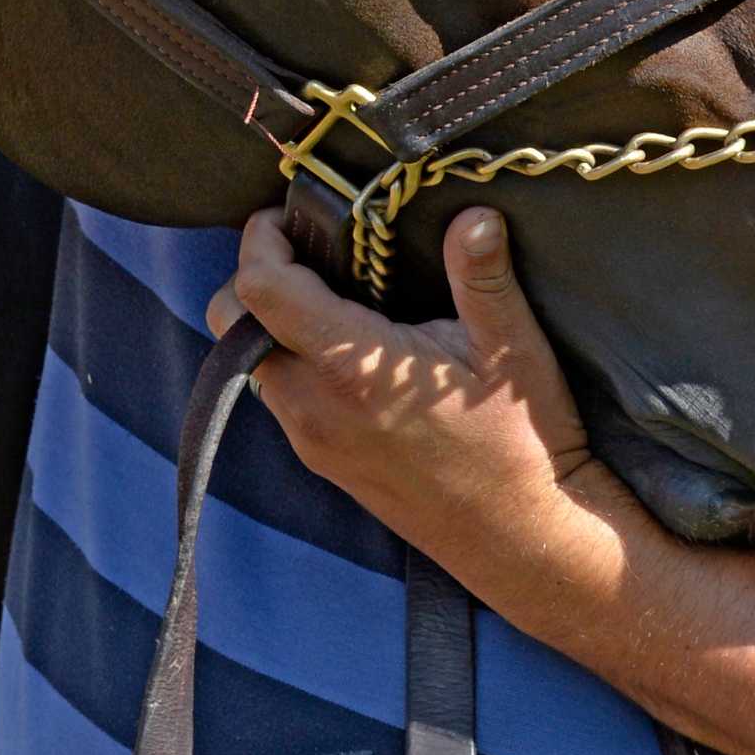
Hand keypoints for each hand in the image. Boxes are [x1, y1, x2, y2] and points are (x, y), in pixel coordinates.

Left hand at [206, 206, 599, 561]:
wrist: (525, 541)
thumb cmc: (523, 443)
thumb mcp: (512, 348)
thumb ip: (482, 275)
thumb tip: (475, 213)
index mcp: (352, 370)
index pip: (258, 291)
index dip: (261, 239)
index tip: (291, 214)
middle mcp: (314, 409)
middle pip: (230, 324)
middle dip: (255, 275)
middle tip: (310, 248)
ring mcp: (313, 441)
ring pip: (249, 362)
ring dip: (271, 318)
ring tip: (337, 287)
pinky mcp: (324, 461)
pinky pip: (277, 394)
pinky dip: (289, 355)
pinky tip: (352, 340)